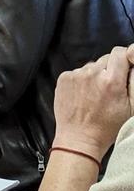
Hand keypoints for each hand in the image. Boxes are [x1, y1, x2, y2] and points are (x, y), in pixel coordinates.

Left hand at [51, 45, 133, 160]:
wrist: (79, 138)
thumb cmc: (109, 126)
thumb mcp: (132, 107)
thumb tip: (132, 63)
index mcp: (112, 81)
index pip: (120, 53)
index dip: (125, 59)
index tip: (126, 67)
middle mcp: (92, 74)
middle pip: (106, 59)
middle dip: (111, 69)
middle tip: (111, 87)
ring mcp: (75, 75)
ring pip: (92, 66)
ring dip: (96, 75)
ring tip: (97, 94)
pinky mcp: (63, 78)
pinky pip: (78, 72)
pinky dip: (82, 80)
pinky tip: (84, 95)